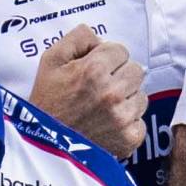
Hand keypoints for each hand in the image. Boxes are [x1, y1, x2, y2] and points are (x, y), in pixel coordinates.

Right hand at [27, 24, 145, 156]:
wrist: (44, 147)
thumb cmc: (46, 103)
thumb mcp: (51, 61)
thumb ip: (77, 38)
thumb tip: (100, 38)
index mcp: (94, 70)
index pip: (120, 50)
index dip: (106, 58)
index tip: (94, 70)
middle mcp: (112, 93)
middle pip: (136, 70)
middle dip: (120, 75)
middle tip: (100, 88)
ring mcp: (122, 117)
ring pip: (141, 96)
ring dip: (126, 99)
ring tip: (102, 109)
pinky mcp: (129, 138)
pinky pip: (140, 122)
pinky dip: (127, 124)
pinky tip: (107, 126)